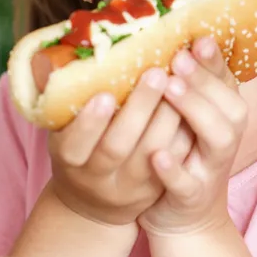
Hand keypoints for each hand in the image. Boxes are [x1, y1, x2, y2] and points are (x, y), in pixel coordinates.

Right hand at [47, 66, 183, 226]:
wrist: (94, 202)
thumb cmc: (78, 150)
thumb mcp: (63, 133)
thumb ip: (70, 103)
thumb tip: (76, 54)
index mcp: (69, 162)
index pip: (74, 145)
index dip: (89, 122)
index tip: (105, 94)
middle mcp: (97, 179)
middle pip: (117, 147)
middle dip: (138, 108)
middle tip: (156, 73)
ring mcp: (130, 187)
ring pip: (152, 153)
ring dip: (167, 115)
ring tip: (178, 80)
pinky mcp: (156, 189)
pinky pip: (175, 159)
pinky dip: (184, 130)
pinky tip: (192, 102)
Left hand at [137, 35, 247, 236]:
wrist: (184, 219)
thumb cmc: (181, 153)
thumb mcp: (188, 117)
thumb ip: (185, 82)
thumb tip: (165, 34)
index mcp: (222, 115)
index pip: (227, 81)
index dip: (215, 60)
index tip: (198, 36)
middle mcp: (224, 139)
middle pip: (229, 107)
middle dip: (204, 80)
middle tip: (177, 57)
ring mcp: (210, 169)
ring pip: (218, 139)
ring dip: (196, 112)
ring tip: (170, 89)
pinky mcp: (191, 197)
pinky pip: (187, 184)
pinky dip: (175, 169)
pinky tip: (157, 153)